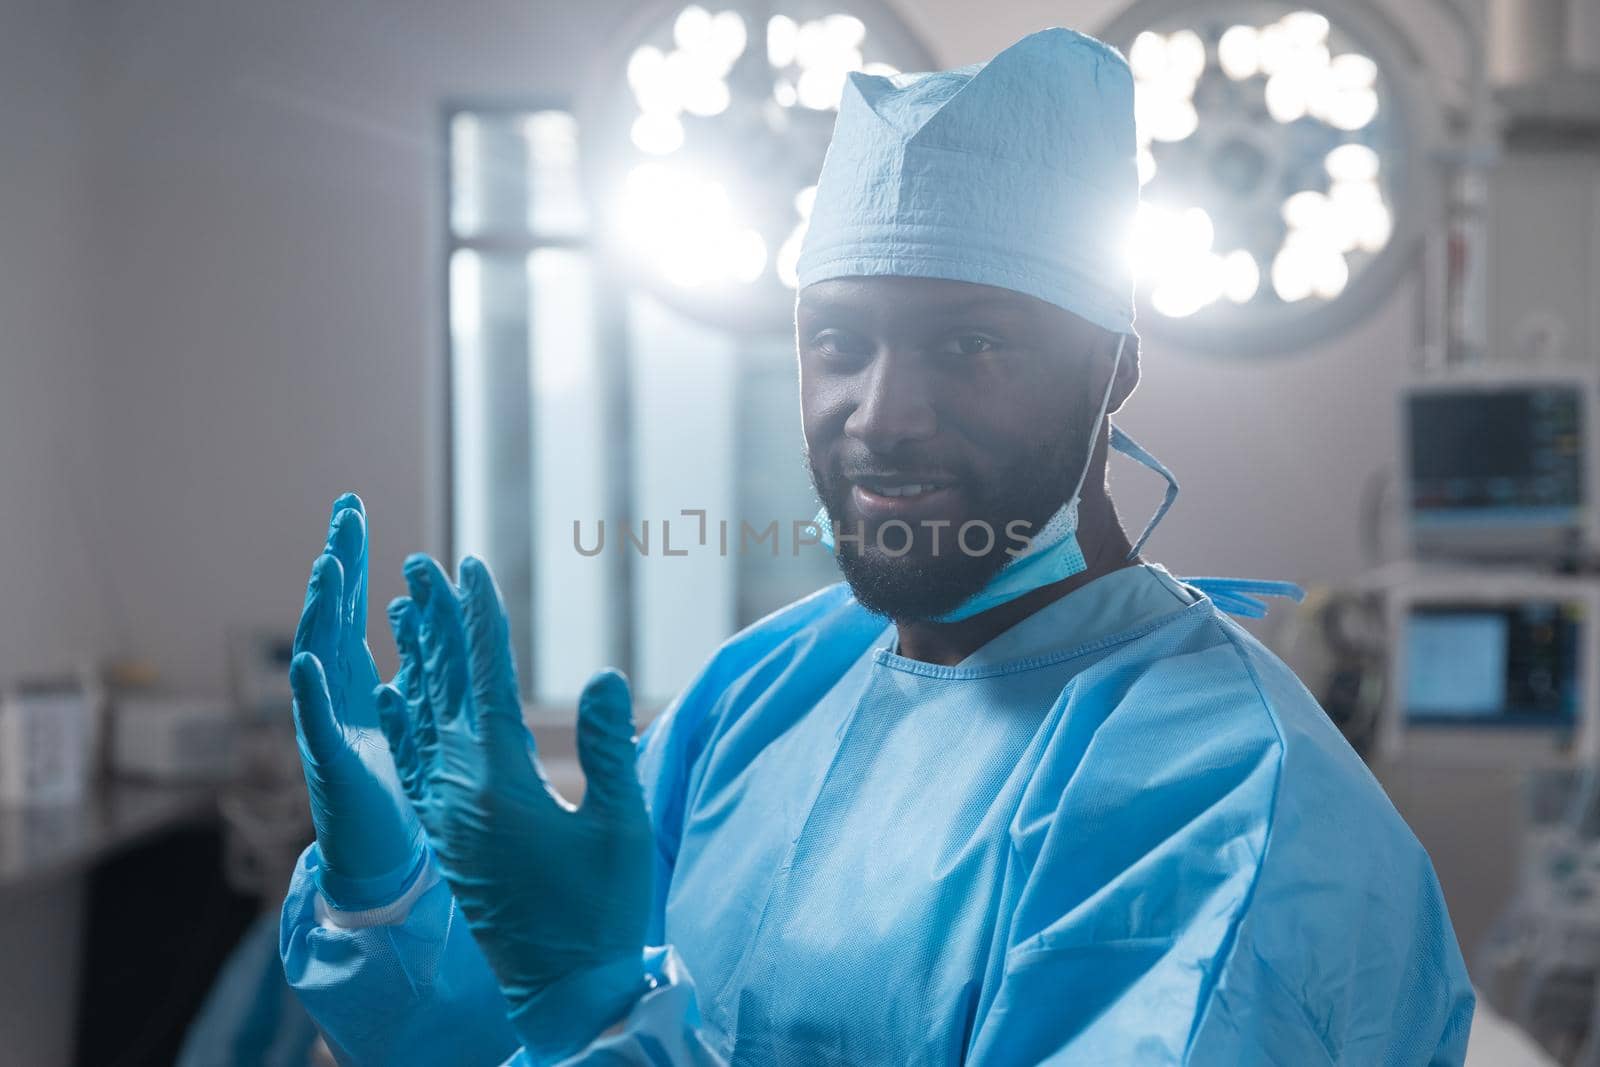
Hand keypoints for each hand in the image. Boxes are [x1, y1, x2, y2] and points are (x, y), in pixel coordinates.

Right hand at [288, 494, 424, 908]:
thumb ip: (410, 677)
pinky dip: (310, 697)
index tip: (355, 511)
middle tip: (348, 511)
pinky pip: (317, 730)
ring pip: (320, 661)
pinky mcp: (336, 769)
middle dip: (340, 563)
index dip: (353, 561)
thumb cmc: (397, 798)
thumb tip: (423, 632)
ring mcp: (329, 730)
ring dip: (321, 614)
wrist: (382, 868)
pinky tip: (309, 664)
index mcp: (357, 685)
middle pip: (334, 619)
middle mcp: (336, 699)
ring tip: (329, 567)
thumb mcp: (409, 723)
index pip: (351, 609)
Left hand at [375, 555, 651, 1039]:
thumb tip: (605, 676)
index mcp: (501, 782)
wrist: (565, 992)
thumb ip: (612, 749)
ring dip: (414, 662)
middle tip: (419, 566)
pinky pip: (414, 762)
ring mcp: (447, 815)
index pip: (485, 679)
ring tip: (399, 612)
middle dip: (434, 623)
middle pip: (443, 688)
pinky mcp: (448, 836)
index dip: (479, 620)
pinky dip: (402, 720)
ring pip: (421, 719)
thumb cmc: (604, 910)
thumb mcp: (620, 827)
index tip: (469, 566)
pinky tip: (392, 694)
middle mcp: (460, 791)